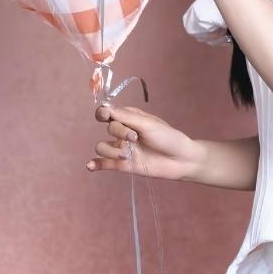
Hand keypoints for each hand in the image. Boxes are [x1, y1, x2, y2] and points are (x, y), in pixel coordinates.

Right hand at [86, 104, 205, 181]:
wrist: (181, 160)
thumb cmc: (168, 137)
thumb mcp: (147, 124)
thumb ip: (125, 117)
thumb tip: (104, 107)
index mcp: (131, 118)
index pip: (109, 113)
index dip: (103, 113)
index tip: (104, 115)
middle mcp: (124, 132)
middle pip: (109, 129)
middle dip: (119, 132)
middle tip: (135, 138)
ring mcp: (123, 149)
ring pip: (102, 147)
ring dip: (111, 150)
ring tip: (126, 155)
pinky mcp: (124, 165)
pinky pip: (104, 163)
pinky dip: (95, 164)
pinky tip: (90, 166)